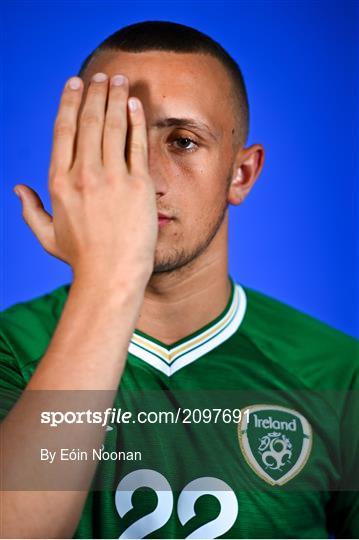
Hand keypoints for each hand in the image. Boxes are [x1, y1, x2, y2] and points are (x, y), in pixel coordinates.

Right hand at [14, 72, 157, 283]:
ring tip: (121, 80)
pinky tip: (136, 104)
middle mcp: (84, 175)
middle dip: (96, 93)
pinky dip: (136, 120)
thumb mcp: (47, 236)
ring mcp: (112, 178)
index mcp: (59, 182)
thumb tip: (17, 189)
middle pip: (89, 121)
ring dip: (116, 98)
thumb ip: (30, 210)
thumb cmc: (81, 259)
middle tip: (102, 76)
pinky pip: (137, 144)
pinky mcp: (139, 185)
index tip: (75, 84)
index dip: (69, 102)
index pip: (63, 130)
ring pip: (113, 126)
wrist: (112, 276)